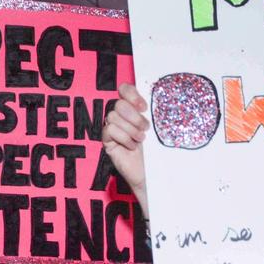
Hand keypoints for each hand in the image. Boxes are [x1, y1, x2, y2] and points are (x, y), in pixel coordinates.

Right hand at [101, 83, 148, 212]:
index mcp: (131, 109)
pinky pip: (109, 130)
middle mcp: (120, 117)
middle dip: (134, 117)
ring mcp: (112, 128)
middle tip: (145, 129)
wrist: (149, 173)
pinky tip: (131, 147)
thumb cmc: (153, 151)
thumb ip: (150, 113)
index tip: (144, 108)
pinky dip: (123, 138)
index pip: (124, 90)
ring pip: (113, 116)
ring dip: (130, 129)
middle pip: (119, 104)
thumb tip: (156, 98)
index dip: (132, 95)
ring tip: (140, 140)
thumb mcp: (154, 129)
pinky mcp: (107, 141)